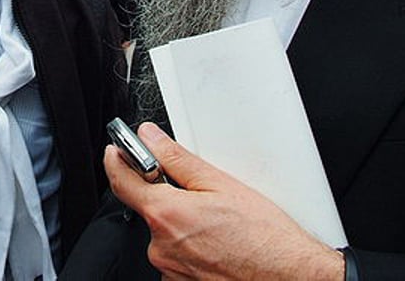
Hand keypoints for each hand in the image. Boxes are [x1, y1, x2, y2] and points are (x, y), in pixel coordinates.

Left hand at [105, 122, 343, 280]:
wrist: (289, 276)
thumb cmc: (264, 237)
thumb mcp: (220, 184)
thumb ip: (177, 159)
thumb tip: (150, 138)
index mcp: (166, 215)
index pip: (121, 181)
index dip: (116, 160)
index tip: (115, 149)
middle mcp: (161, 246)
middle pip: (149, 209)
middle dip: (167, 197)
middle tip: (201, 196)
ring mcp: (171, 269)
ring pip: (166, 235)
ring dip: (182, 225)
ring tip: (218, 225)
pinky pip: (177, 257)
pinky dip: (192, 246)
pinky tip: (218, 244)